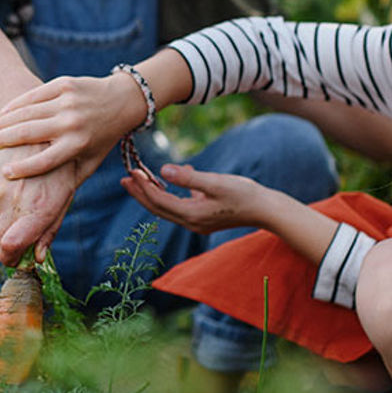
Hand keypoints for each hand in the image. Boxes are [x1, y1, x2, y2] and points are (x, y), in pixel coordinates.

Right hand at [0, 73, 143, 179]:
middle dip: (6, 140)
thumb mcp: (91, 162)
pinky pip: (32, 95)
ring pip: (27, 113)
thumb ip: (69, 180)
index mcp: (78, 145)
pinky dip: (15, 105)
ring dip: (6, 122)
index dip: (22, 169)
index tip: (5, 173)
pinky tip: (5, 112)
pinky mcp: (64, 85)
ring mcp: (67, 102)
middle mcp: (72, 123)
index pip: (44, 161)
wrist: (122, 101)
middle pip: (29, 134)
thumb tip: (47, 203)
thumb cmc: (101, 138)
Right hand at [0, 143, 76, 264]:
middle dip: (6, 246)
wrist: (39, 132)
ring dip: (4, 222)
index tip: (17, 260)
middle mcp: (13, 202)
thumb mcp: (64, 198)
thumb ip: (49, 230)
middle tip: (19, 240)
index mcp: (38, 210)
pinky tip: (14, 188)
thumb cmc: (59, 169)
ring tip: (23, 203)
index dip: (11, 259)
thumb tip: (37, 258)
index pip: (9, 247)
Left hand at [120, 163, 268, 235]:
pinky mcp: (205, 217)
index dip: (143, 187)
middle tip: (125, 179)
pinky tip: (172, 178)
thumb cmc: (244, 194)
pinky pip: (180, 205)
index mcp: (192, 214)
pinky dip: (171, 193)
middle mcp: (191, 222)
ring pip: (167, 208)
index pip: (159, 201)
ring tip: (140, 179)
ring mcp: (198, 221)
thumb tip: (163, 170)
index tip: (132, 171)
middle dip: (141, 193)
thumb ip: (189, 177)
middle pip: (158, 208)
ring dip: (153, 193)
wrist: (266, 210)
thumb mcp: (216, 182)